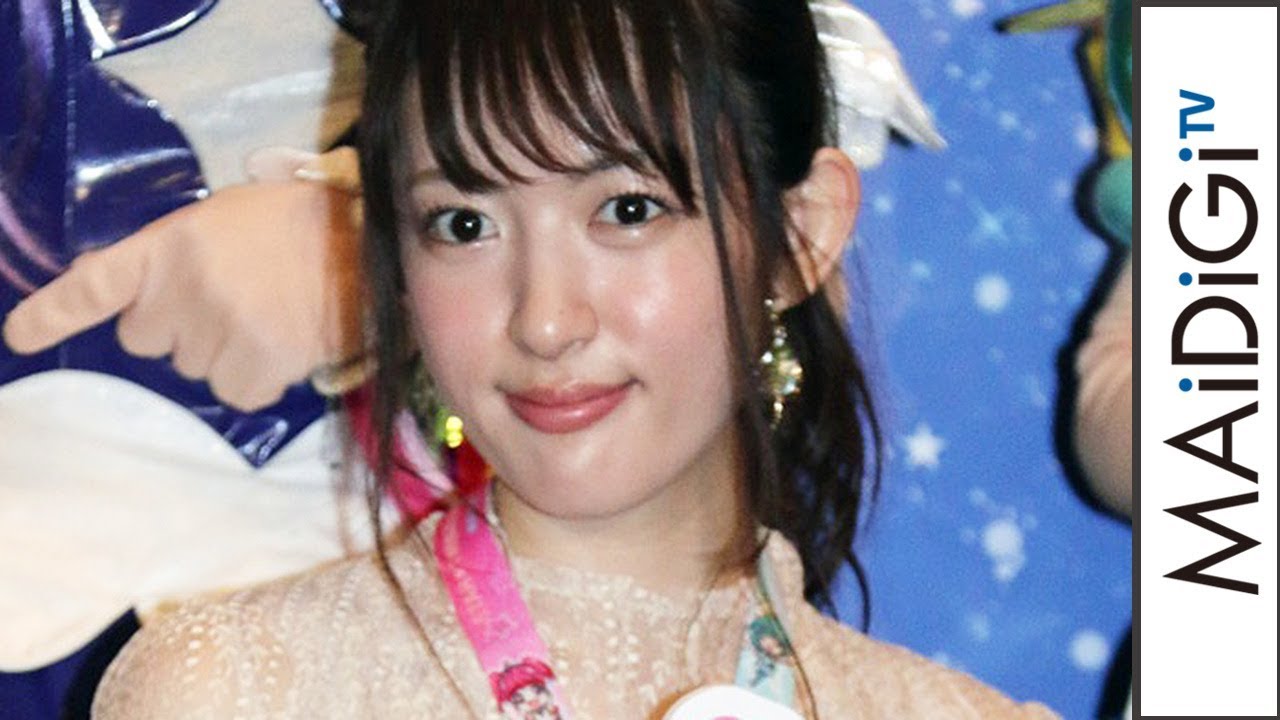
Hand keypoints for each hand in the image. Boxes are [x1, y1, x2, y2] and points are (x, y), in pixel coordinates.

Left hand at [3, 172, 363, 411]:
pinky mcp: (259, 365)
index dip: (52, 314)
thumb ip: (173, 254)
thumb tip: (126, 292)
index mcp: (170, 245)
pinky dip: (259, 378)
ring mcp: (220, 331)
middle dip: (181, 327)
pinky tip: (285, 345)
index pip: (95, 285)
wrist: (368, 241)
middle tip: (231, 300)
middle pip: (148, 340)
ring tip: (270, 318)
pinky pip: (237, 394)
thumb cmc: (295, 222)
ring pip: (196, 372)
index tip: (19, 337)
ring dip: (225, 353)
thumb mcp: (221, 219)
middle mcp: (184, 291)